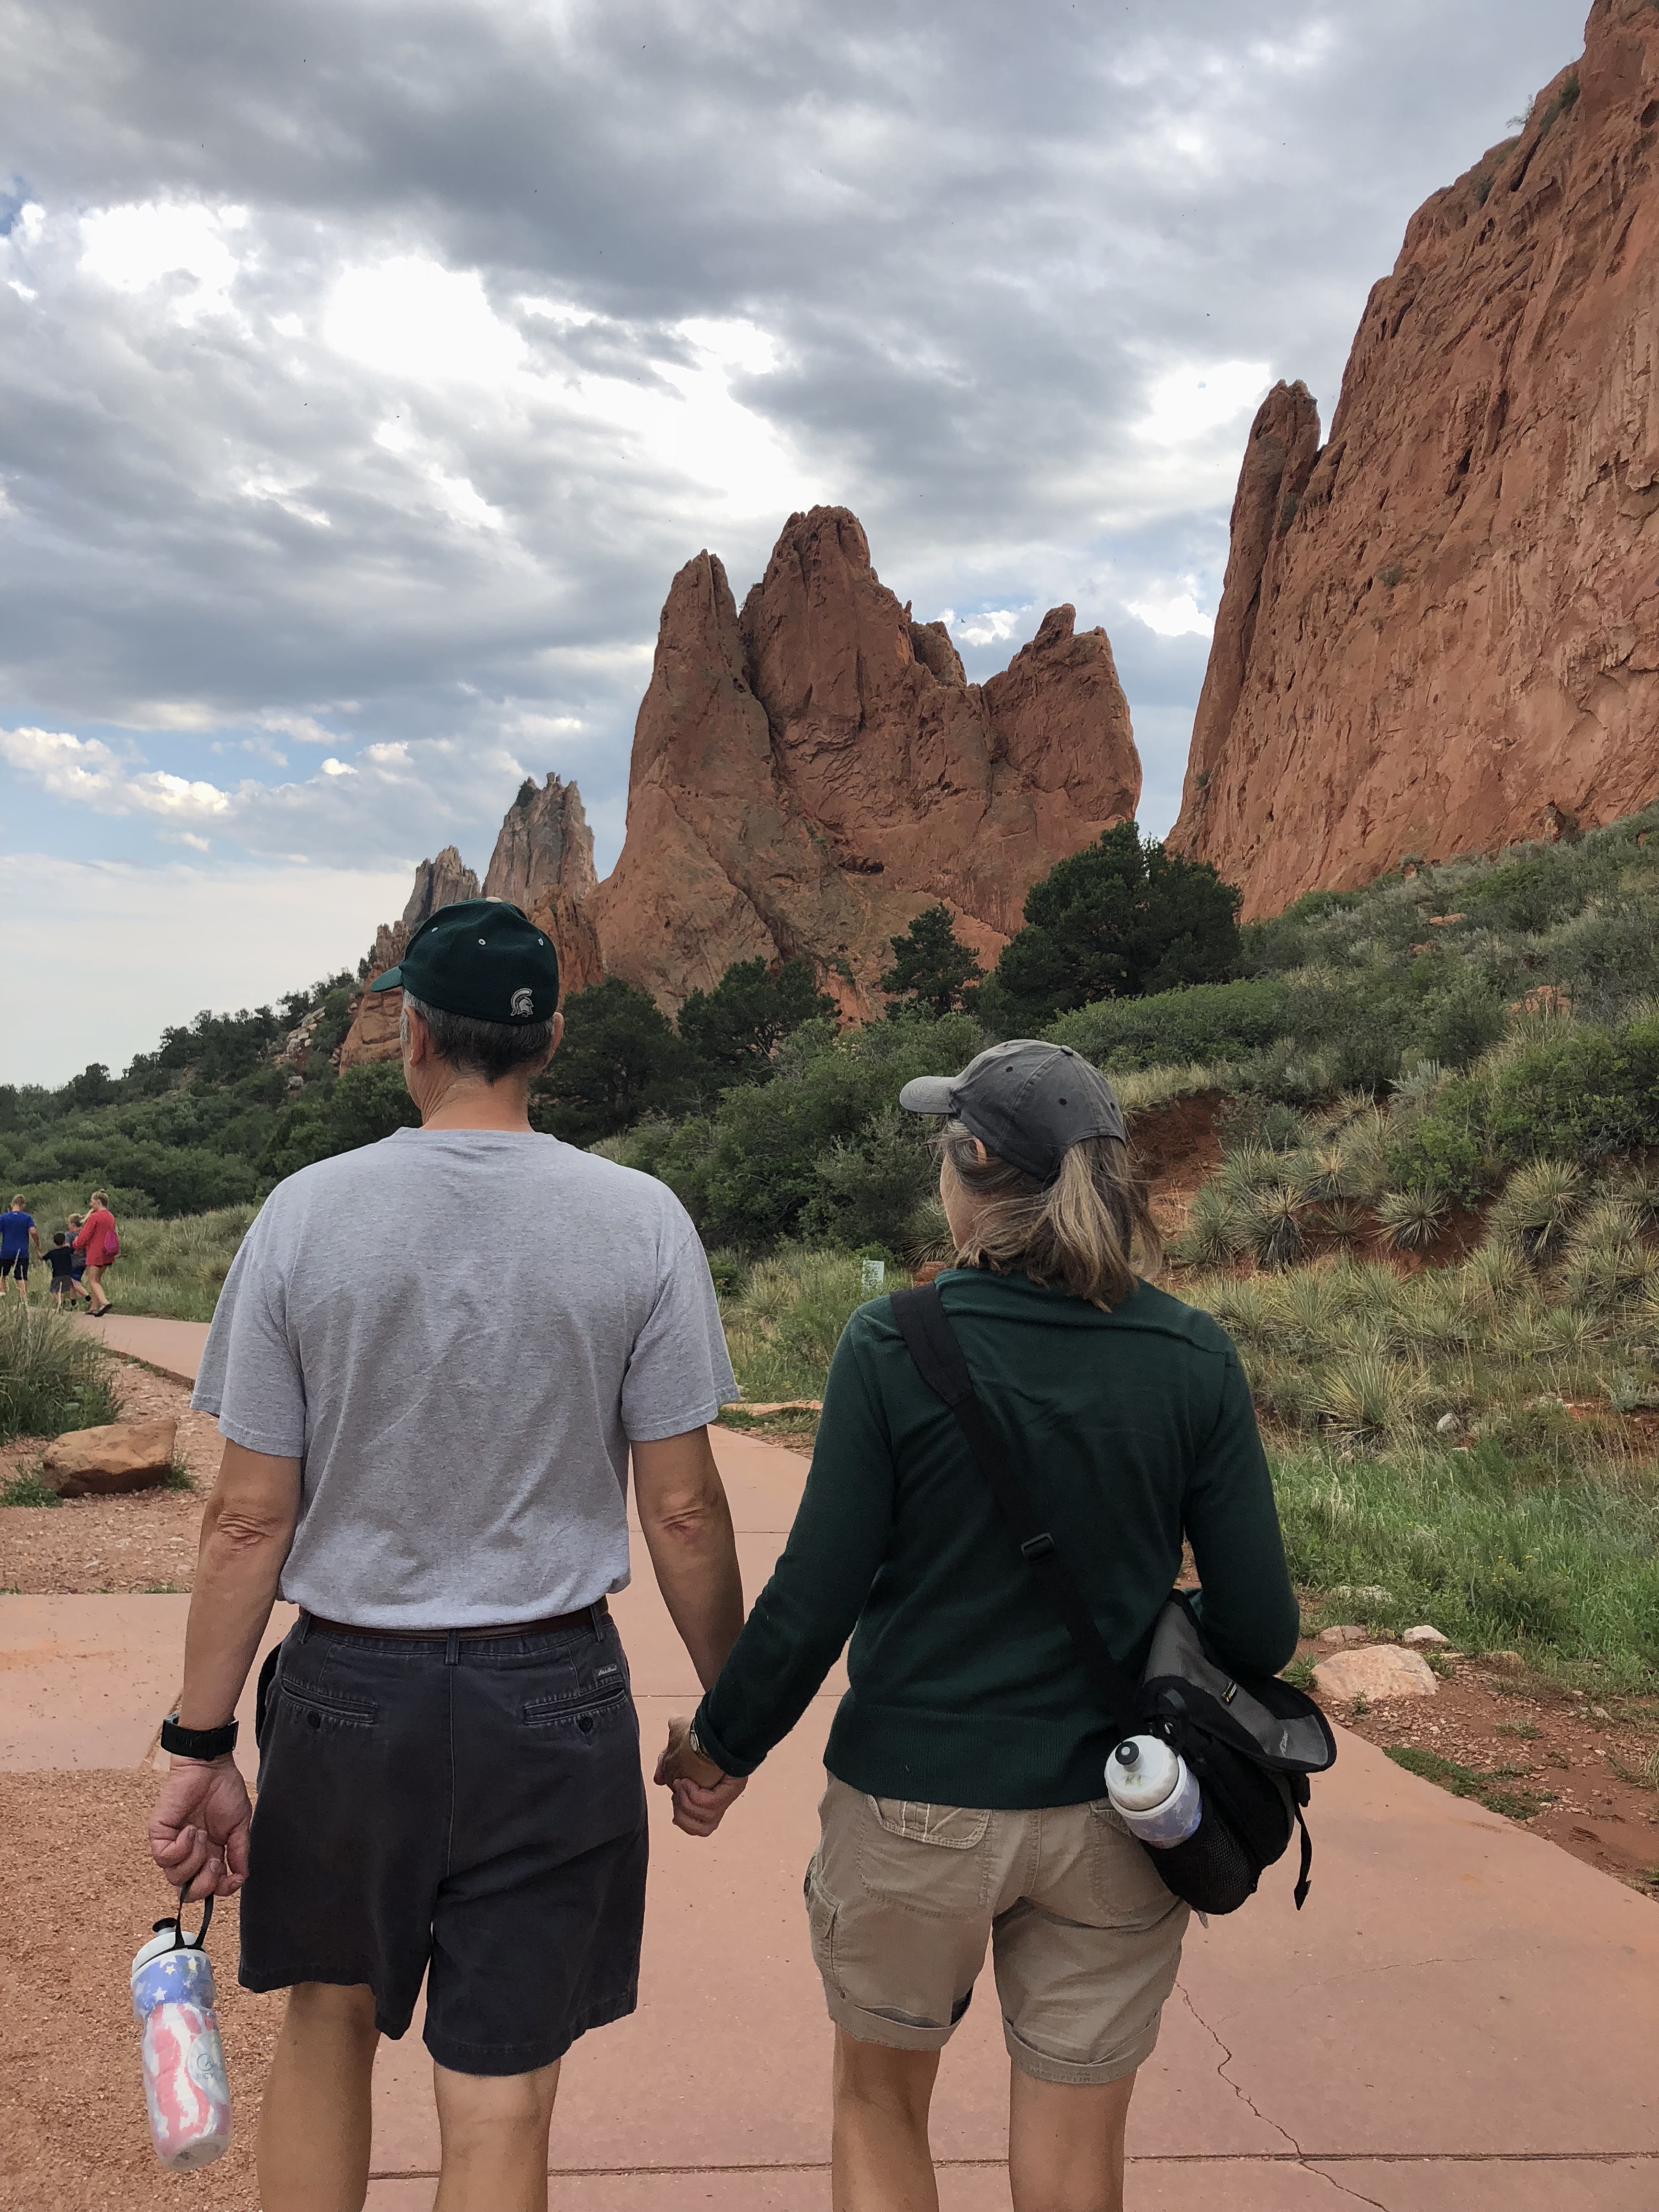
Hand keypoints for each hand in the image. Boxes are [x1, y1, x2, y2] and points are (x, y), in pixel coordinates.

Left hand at [149, 1759, 253, 1899]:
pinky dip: (181, 1848)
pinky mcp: (159, 1835)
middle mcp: (190, 1854)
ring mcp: (173, 1845)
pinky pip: (164, 1857)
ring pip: (175, 1878)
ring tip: (202, 1835)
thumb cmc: (225, 1789)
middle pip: (188, 1890)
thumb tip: (241, 1877)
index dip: (219, 1890)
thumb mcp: (240, 1825)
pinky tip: (190, 1830)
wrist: (211, 1766)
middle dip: (205, 1884)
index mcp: (209, 1853)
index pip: (208, 1887)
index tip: (232, 1880)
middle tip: (215, 1862)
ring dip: (194, 1861)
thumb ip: (239, 1852)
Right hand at [653, 1716, 747, 1837]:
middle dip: (682, 1808)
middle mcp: (721, 1797)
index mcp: (712, 1790)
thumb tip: (659, 1780)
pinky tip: (688, 1783)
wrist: (711, 1728)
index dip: (682, 1814)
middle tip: (680, 1785)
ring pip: (705, 1824)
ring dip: (686, 1804)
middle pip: (702, 1827)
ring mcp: (724, 1798)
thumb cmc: (697, 1732)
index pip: (700, 1823)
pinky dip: (693, 1799)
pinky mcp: (726, 1794)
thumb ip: (666, 1761)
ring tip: (684, 1783)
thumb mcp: (675, 1743)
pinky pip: (707, 1812)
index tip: (676, 1792)